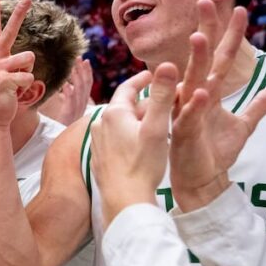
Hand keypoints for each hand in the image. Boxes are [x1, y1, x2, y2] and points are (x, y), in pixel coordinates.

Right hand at [0, 0, 35, 129]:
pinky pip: (29, 76)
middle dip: (19, 14)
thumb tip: (28, 54)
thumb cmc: (2, 96)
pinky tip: (15, 93)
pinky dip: (27, 86)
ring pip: (29, 58)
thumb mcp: (6, 76)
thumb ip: (15, 63)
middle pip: (9, 31)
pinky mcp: (5, 79)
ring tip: (17, 85)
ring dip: (28, 73)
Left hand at [39, 58, 92, 125]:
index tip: (86, 61)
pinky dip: (69, 93)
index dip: (87, 72)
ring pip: (80, 91)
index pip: (88, 84)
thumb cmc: (66, 124)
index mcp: (83, 102)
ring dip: (77, 78)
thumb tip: (66, 85)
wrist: (66, 142)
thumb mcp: (70, 108)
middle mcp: (83, 104)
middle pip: (85, 84)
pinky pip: (70, 102)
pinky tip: (65, 85)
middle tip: (79, 58)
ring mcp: (77, 109)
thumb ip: (69, 97)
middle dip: (83, 70)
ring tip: (73, 67)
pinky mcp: (70, 115)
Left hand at [91, 67, 174, 227]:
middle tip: (164, 102)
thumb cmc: (142, 165)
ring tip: (157, 124)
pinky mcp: (100, 158)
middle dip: (144, 103)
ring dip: (137, 121)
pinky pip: (116, 139)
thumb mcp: (156, 127)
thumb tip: (167, 65)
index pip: (128, 87)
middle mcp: (100, 124)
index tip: (154, 74)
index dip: (142, 80)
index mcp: (113, 113)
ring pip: (121, 124)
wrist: (123, 200)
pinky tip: (142, 146)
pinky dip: (130, 136)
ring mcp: (98, 142)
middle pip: (125, 106)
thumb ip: (161, 96)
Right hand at [169, 1, 265, 211]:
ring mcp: (187, 112)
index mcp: (209, 91)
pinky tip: (204, 92)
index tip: (240, 10)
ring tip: (200, 37)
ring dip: (196, 60)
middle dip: (205, 30)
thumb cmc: (214, 152)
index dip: (230, 34)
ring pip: (192, 81)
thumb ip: (256, 107)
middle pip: (203, 58)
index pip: (221, 57)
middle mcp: (195, 96)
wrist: (200, 181)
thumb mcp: (242, 126)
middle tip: (206, 2)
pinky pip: (190, 116)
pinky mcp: (184, 132)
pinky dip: (196, 105)